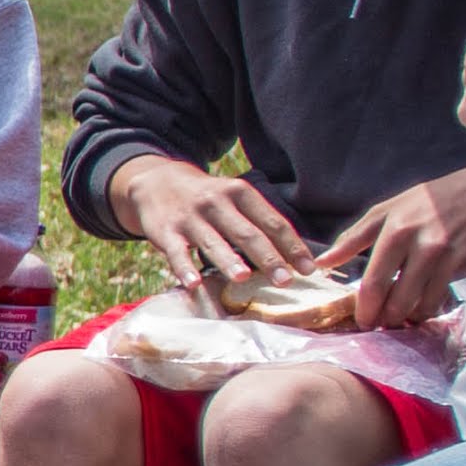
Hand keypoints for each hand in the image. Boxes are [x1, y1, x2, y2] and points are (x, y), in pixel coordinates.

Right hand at [108, 154, 316, 291]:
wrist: (156, 182)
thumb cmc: (208, 200)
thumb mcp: (233, 198)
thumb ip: (258, 222)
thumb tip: (295, 258)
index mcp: (240, 193)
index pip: (272, 222)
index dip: (292, 246)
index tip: (310, 269)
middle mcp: (216, 202)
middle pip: (247, 233)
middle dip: (268, 257)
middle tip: (285, 280)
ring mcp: (190, 217)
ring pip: (213, 242)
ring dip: (229, 261)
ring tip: (244, 278)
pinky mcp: (165, 231)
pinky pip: (176, 252)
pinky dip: (184, 268)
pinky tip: (194, 283)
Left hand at [316, 164, 465, 330]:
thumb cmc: (431, 202)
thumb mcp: (390, 210)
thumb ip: (354, 238)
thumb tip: (321, 263)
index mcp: (398, 230)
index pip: (375, 283)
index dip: (366, 309)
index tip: (363, 322)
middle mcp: (426, 246)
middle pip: (399, 301)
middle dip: (387, 319)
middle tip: (383, 324)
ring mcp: (453, 258)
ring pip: (424, 306)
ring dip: (411, 317)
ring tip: (405, 315)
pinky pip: (448, 298)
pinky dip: (436, 305)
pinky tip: (430, 299)